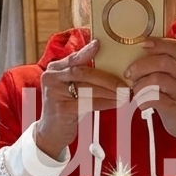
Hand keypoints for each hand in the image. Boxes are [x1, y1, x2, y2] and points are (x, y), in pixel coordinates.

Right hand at [36, 40, 125, 159]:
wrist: (51, 131)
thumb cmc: (66, 106)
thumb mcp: (70, 87)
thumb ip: (82, 75)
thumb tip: (110, 66)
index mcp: (54, 69)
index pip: (74, 58)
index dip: (87, 51)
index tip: (99, 44)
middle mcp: (51, 78)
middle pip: (83, 73)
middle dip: (107, 78)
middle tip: (124, 84)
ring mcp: (54, 93)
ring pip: (88, 88)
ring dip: (110, 92)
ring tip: (124, 94)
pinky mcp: (61, 108)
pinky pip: (88, 103)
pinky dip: (105, 103)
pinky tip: (115, 103)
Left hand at [124, 38, 175, 160]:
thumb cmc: (175, 98)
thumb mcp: (172, 78)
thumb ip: (158, 66)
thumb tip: (131, 57)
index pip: (173, 46)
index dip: (157, 43)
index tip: (141, 44)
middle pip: (162, 61)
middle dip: (141, 66)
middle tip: (129, 75)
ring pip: (158, 79)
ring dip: (140, 84)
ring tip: (136, 91)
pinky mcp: (175, 107)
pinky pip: (156, 99)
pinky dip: (144, 100)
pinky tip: (142, 104)